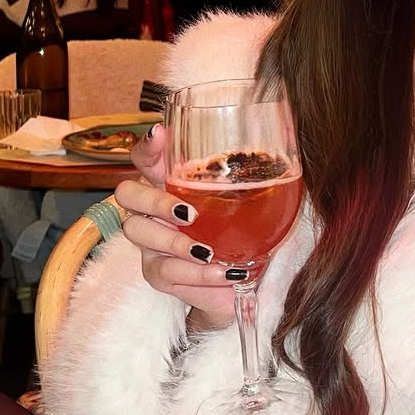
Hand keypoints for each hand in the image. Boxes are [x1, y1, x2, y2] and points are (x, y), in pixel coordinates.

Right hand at [115, 125, 234, 328]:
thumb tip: (286, 146)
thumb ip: (253, 179)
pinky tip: (223, 272)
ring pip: (140, 234)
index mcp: (173, 184)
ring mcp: (150, 242)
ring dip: (176, 243)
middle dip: (156, 201)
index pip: (147, 158)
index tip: (161, 133)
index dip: (148, 145)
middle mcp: (153, 209)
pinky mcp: (158, 273)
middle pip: (129, 193)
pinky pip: (166, 271)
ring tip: (209, 251)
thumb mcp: (251, 203)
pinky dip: (197, 274)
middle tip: (189, 214)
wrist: (242, 281)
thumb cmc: (243, 232)